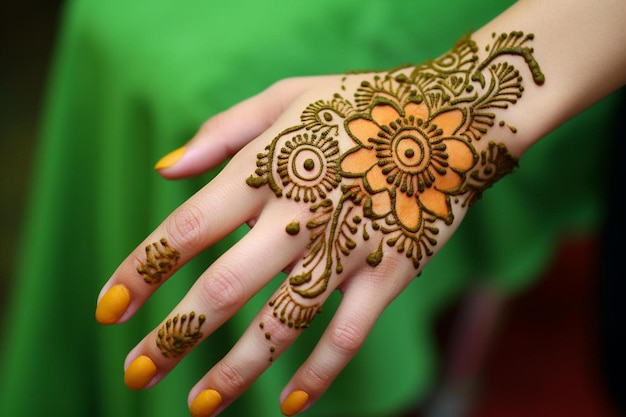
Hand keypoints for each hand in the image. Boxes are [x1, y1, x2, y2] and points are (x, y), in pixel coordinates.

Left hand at [96, 31, 541, 415]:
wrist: (449, 116)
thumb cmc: (358, 104)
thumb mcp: (284, 97)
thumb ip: (221, 132)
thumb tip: (164, 170)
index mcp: (267, 170)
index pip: (187, 228)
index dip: (142, 271)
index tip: (107, 310)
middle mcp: (299, 216)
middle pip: (224, 287)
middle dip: (175, 335)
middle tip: (135, 375)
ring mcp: (347, 249)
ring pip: (283, 323)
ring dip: (237, 369)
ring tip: (198, 406)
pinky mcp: (389, 273)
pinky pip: (348, 334)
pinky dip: (319, 373)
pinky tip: (289, 406)